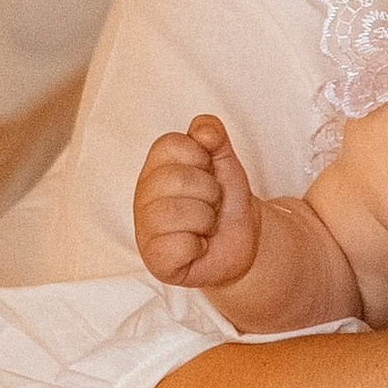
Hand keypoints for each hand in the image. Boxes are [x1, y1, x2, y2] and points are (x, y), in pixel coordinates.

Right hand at [135, 113, 259, 288]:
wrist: (244, 242)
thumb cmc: (226, 202)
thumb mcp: (225, 163)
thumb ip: (214, 137)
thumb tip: (204, 128)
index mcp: (155, 167)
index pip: (171, 144)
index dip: (202, 159)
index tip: (208, 174)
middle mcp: (143, 195)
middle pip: (177, 178)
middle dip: (210, 192)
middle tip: (211, 203)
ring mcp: (145, 227)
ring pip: (178, 212)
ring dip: (206, 219)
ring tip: (205, 225)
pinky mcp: (154, 259)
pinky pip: (180, 246)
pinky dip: (199, 247)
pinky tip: (198, 246)